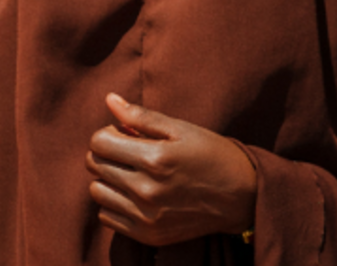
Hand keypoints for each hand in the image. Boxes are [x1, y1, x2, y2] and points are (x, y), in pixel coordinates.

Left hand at [86, 93, 255, 245]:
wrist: (242, 197)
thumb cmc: (210, 154)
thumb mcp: (179, 128)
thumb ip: (140, 116)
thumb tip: (109, 100)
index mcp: (155, 160)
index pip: (99, 142)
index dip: (107, 133)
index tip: (124, 133)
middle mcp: (148, 191)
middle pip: (95, 165)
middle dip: (105, 152)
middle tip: (127, 150)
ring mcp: (148, 217)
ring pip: (97, 192)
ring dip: (107, 178)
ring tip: (129, 172)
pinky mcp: (150, 236)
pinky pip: (108, 217)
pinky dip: (113, 203)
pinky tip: (132, 193)